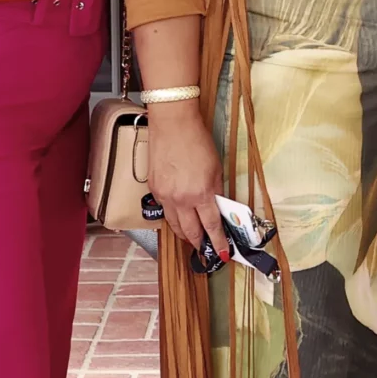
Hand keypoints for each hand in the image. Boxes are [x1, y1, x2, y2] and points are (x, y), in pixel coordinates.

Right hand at [146, 104, 230, 260]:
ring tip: (191, 236)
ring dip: (184, 233)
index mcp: (201, 194)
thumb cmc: (197, 141)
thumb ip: (216, 191)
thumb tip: (217, 208)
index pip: (211, 226)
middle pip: (190, 232)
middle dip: (198, 243)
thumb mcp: (216, 168)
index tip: (222, 253)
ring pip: (174, 224)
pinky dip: (173, 215)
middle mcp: (181, 199)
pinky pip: (164, 209)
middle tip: (205, 249)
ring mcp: (165, 195)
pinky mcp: (154, 188)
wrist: (172, 124)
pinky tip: (179, 214)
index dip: (218, 242)